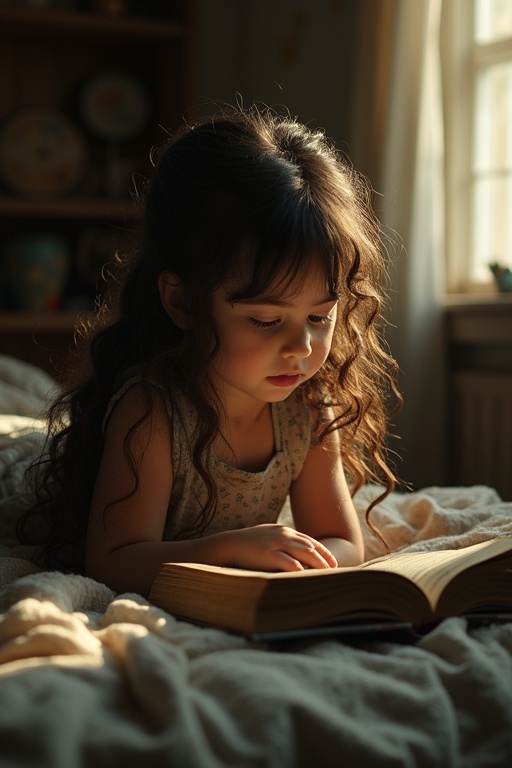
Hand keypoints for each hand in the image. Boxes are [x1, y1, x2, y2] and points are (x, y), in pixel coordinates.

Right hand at [221, 524, 337, 571]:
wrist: (230, 544)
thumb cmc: (249, 544)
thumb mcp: (268, 538)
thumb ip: (282, 543)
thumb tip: (296, 555)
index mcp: (284, 531)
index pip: (310, 541)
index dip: (323, 552)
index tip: (333, 562)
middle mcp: (283, 535)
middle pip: (311, 547)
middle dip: (324, 559)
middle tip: (334, 570)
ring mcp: (276, 543)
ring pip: (304, 552)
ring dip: (317, 564)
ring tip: (326, 574)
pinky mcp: (269, 554)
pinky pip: (289, 562)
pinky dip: (300, 568)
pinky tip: (307, 576)